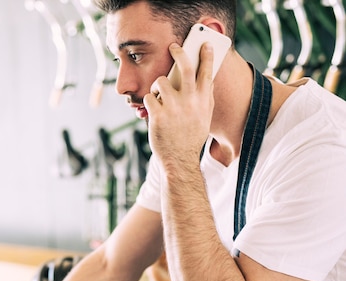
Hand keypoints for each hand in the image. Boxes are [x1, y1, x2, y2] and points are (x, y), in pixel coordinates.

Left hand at [143, 42, 215, 165]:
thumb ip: (205, 99)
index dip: (206, 56)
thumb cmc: (190, 138)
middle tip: (173, 46)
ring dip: (157, 86)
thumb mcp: (204, 118)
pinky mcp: (158, 115)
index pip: (207, 73)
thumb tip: (207, 80)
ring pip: (161, 81)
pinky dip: (149, 101)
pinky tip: (153, 110)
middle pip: (185, 67)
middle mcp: (190, 101)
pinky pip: (149, 97)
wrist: (180, 160)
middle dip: (179, 52)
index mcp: (203, 101)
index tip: (204, 44)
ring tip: (158, 95)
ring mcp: (174, 107)